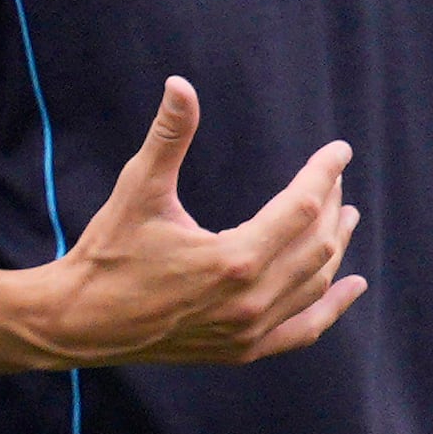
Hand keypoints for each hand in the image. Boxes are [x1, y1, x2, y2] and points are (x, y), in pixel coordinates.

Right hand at [14, 79, 361, 366]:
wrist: (80, 322)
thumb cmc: (108, 251)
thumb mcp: (138, 189)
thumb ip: (168, 136)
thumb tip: (180, 84)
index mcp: (233, 259)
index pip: (302, 207)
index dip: (324, 173)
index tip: (340, 151)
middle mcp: (250, 300)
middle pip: (317, 244)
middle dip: (331, 205)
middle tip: (334, 178)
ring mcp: (250, 330)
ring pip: (314, 283)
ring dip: (336, 247)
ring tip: (348, 216)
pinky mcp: (243, 350)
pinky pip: (303, 330)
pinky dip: (331, 307)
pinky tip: (352, 285)